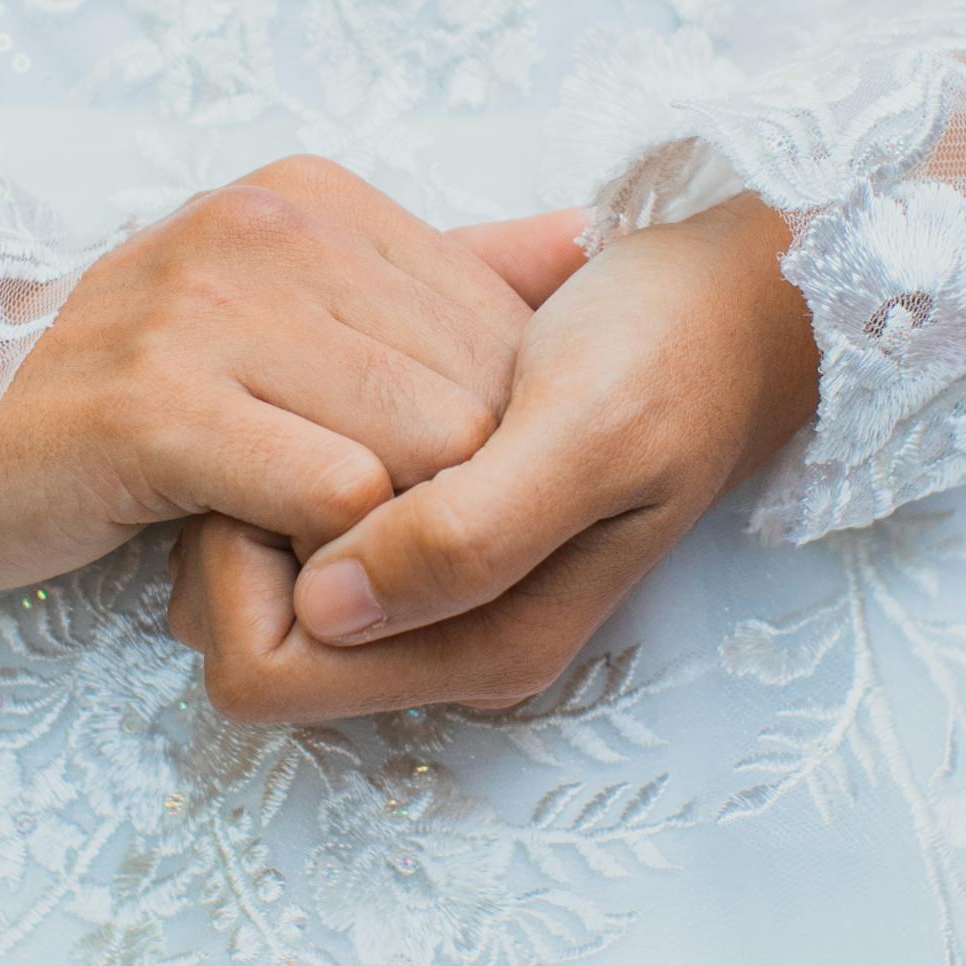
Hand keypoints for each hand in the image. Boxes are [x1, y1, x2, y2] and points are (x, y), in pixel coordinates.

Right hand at [0, 152, 586, 594]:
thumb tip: (587, 249)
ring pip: (421, 445)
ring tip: (330, 567)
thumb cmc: (126, 384)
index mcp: (311, 201)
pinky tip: (280, 574)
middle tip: (380, 554)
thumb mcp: (285, 305)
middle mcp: (267, 231)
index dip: (493, 436)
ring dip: (395, 536)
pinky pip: (333, 498)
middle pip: (474, 391)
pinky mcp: (155, 408)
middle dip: (454, 495)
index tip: (420, 496)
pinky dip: (333, 559)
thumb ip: (433, 277)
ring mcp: (207, 311)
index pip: (497, 325)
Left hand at [167, 194, 818, 721]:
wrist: (736, 294)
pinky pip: (297, 521)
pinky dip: (289, 453)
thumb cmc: (671, 350)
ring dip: (255, 484)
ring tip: (306, 382)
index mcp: (484, 645)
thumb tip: (323, 608)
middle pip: (247, 637)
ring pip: (259, 578)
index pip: (263, 671)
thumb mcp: (587, 432)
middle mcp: (451, 639)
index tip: (273, 460)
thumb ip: (466, 535)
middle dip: (229, 530)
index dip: (236, 572)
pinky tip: (329, 374)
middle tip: (274, 408)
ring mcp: (437, 588)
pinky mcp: (428, 525)